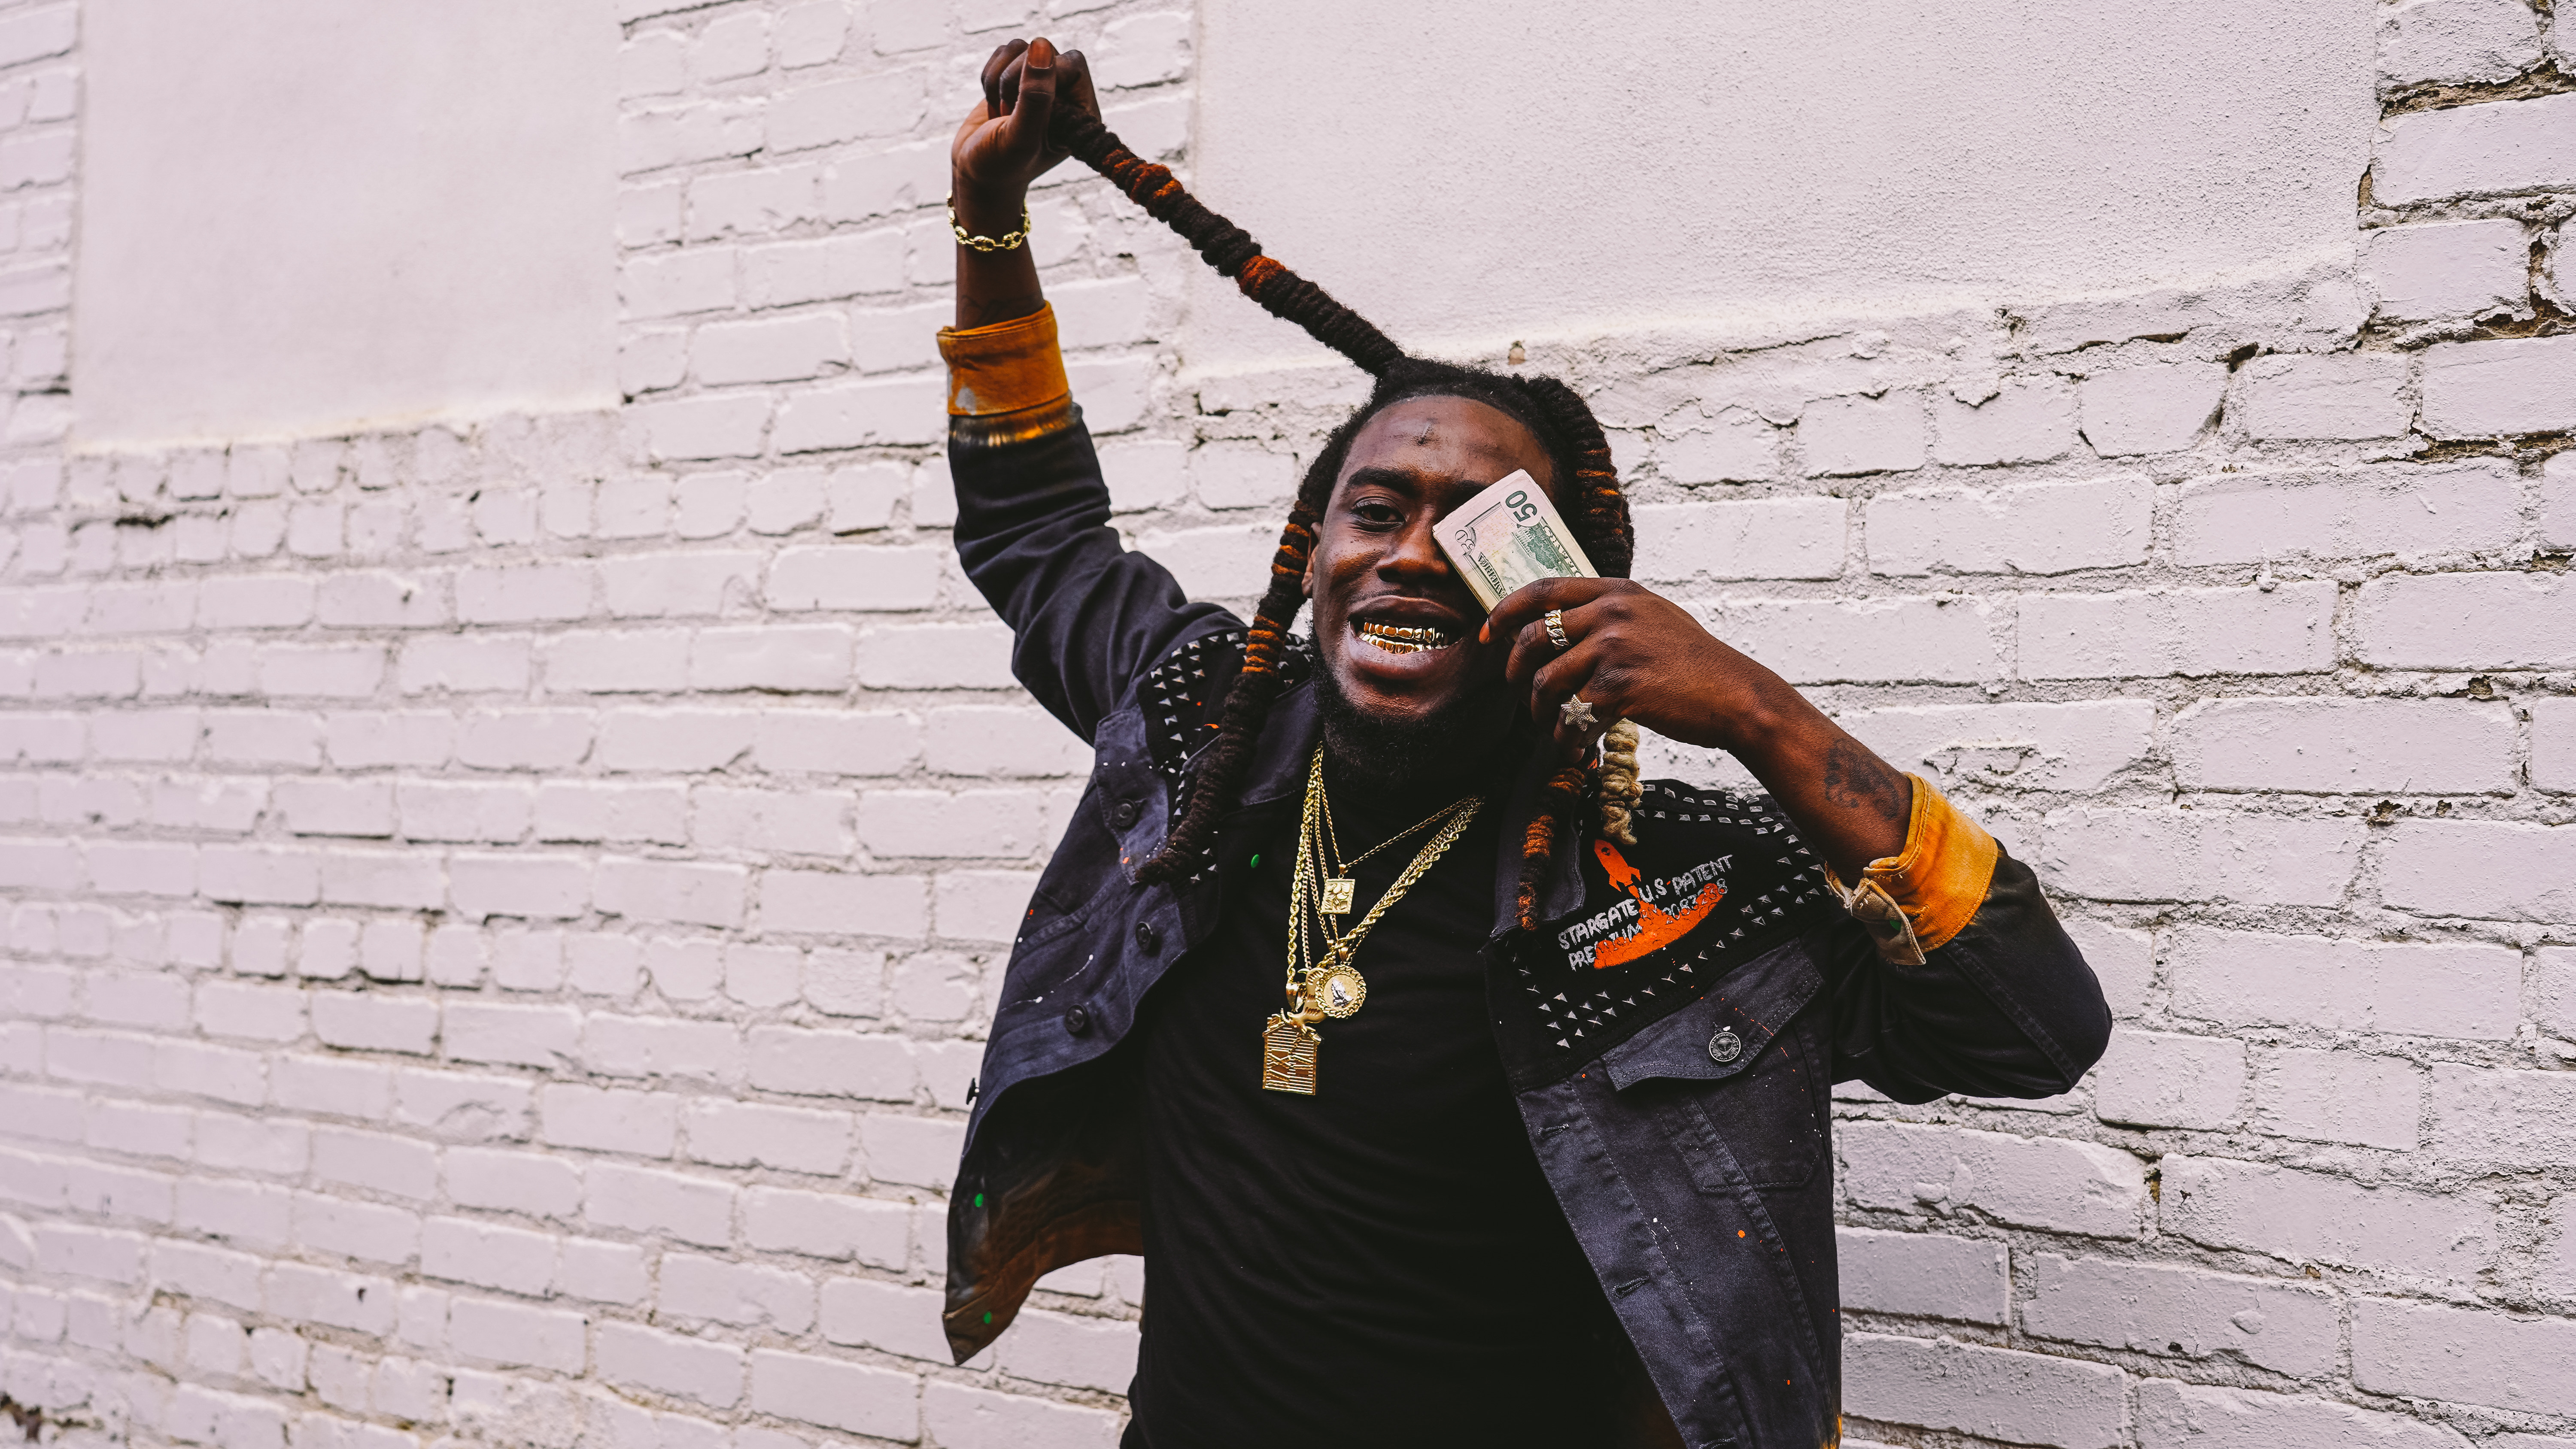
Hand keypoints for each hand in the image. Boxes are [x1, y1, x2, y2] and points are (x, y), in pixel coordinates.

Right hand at [950, 38, 1097, 225]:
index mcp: (1082, 114)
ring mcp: (1042, 84)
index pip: (1073, 63)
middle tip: (1008, 113)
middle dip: (1016, 77)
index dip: (1043, 76)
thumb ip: (1035, 96)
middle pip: (1047, 51)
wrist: (974, 171)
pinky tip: (993, 103)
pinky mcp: (1017, 76)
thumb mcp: (1019, 137)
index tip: (1019, 107)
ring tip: (1001, 113)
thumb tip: (1042, 45)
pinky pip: (1004, 51)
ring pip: (1022, 47)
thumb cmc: (1000, 164)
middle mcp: (1066, 95)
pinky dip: (990, 75)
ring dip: (1000, 78)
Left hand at [1484, 578, 1786, 756]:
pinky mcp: (1619, 687)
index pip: (1543, 589)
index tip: (1488, 633)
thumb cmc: (1694, 664)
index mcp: (1616, 592)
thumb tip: (1563, 624)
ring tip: (1554, 729)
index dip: (1506, 610)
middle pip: (1532, 638)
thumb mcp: (1654, 618)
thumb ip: (1613, 614)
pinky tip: (1579, 750)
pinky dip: (1568, 739)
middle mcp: (1612, 613)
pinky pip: (1571, 715)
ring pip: (1545, 681)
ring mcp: (1614, 648)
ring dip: (1540, 713)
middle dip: (1516, 672)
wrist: (1735, 695)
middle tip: (1521, 695)